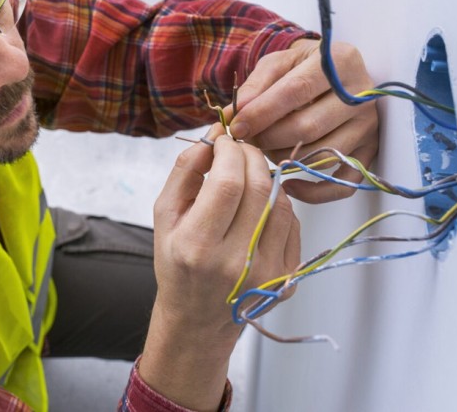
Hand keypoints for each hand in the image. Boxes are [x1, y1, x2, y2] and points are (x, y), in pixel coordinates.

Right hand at [138, 124, 299, 409]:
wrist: (198, 319)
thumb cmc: (176, 262)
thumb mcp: (164, 216)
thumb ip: (184, 171)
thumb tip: (213, 137)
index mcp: (196, 246)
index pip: (227, 182)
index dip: (230, 151)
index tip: (224, 139)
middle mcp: (235, 262)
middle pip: (259, 187)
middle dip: (250, 156)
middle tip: (239, 150)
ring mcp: (267, 273)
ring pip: (281, 202)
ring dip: (267, 178)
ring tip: (248, 178)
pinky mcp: (288, 279)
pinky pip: (292, 224)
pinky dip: (278, 205)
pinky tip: (258, 209)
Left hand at [227, 38, 378, 203]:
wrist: (333, 73)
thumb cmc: (301, 68)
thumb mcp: (277, 64)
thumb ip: (254, 86)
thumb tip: (234, 115)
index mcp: (341, 62)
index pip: (296, 91)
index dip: (261, 112)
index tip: (237, 126)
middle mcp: (363, 95)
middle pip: (308, 127)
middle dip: (269, 138)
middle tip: (248, 139)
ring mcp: (369, 126)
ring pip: (321, 156)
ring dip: (284, 160)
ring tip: (266, 149)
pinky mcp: (370, 152)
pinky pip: (344, 184)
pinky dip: (314, 192)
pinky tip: (289, 183)